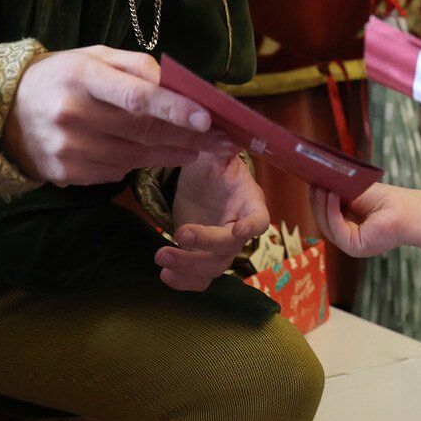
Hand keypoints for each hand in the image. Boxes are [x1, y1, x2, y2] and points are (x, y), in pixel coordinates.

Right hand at [3, 46, 236, 185]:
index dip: (173, 108)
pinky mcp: (65, 174)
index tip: (207, 118)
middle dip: (190, 136)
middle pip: (142, 130)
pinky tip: (159, 154)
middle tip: (225, 139)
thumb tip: (180, 87)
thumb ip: (136, 68)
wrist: (4, 112)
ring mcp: (67, 149)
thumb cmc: (61, 78)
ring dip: (175, 153)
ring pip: (136, 156)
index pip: (135, 95)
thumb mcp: (93, 58)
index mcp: (82, 77)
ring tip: (201, 148)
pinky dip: (141, 163)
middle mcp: (72, 114)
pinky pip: (116, 171)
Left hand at [157, 151, 269, 290]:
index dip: (252, 228)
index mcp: (250, 203)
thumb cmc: (215, 165)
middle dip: (204, 246)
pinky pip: (199, 279)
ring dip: (188, 268)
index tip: (237, 230)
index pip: (260, 220)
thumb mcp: (217, 153)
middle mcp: (239, 230)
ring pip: (212, 268)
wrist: (202, 182)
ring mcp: (221, 248)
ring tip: (161, 257)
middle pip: (229, 248)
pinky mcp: (202, 257)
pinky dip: (183, 282)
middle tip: (178, 235)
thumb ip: (223, 150)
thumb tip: (227, 139)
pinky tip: (164, 274)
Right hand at [313, 183, 420, 257]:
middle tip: (315, 183)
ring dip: (322, 205)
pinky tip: (333, 196)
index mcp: (347, 227)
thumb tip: (315, 181)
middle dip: (317, 202)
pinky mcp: (355, 248)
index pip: (324, 215)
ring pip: (327, 225)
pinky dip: (332, 211)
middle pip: (323, 221)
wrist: (407, 209)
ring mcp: (350, 245)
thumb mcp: (354, 194)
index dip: (317, 201)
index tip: (312, 183)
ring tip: (323, 187)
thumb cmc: (385, 200)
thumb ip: (337, 192)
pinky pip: (337, 229)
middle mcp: (347, 238)